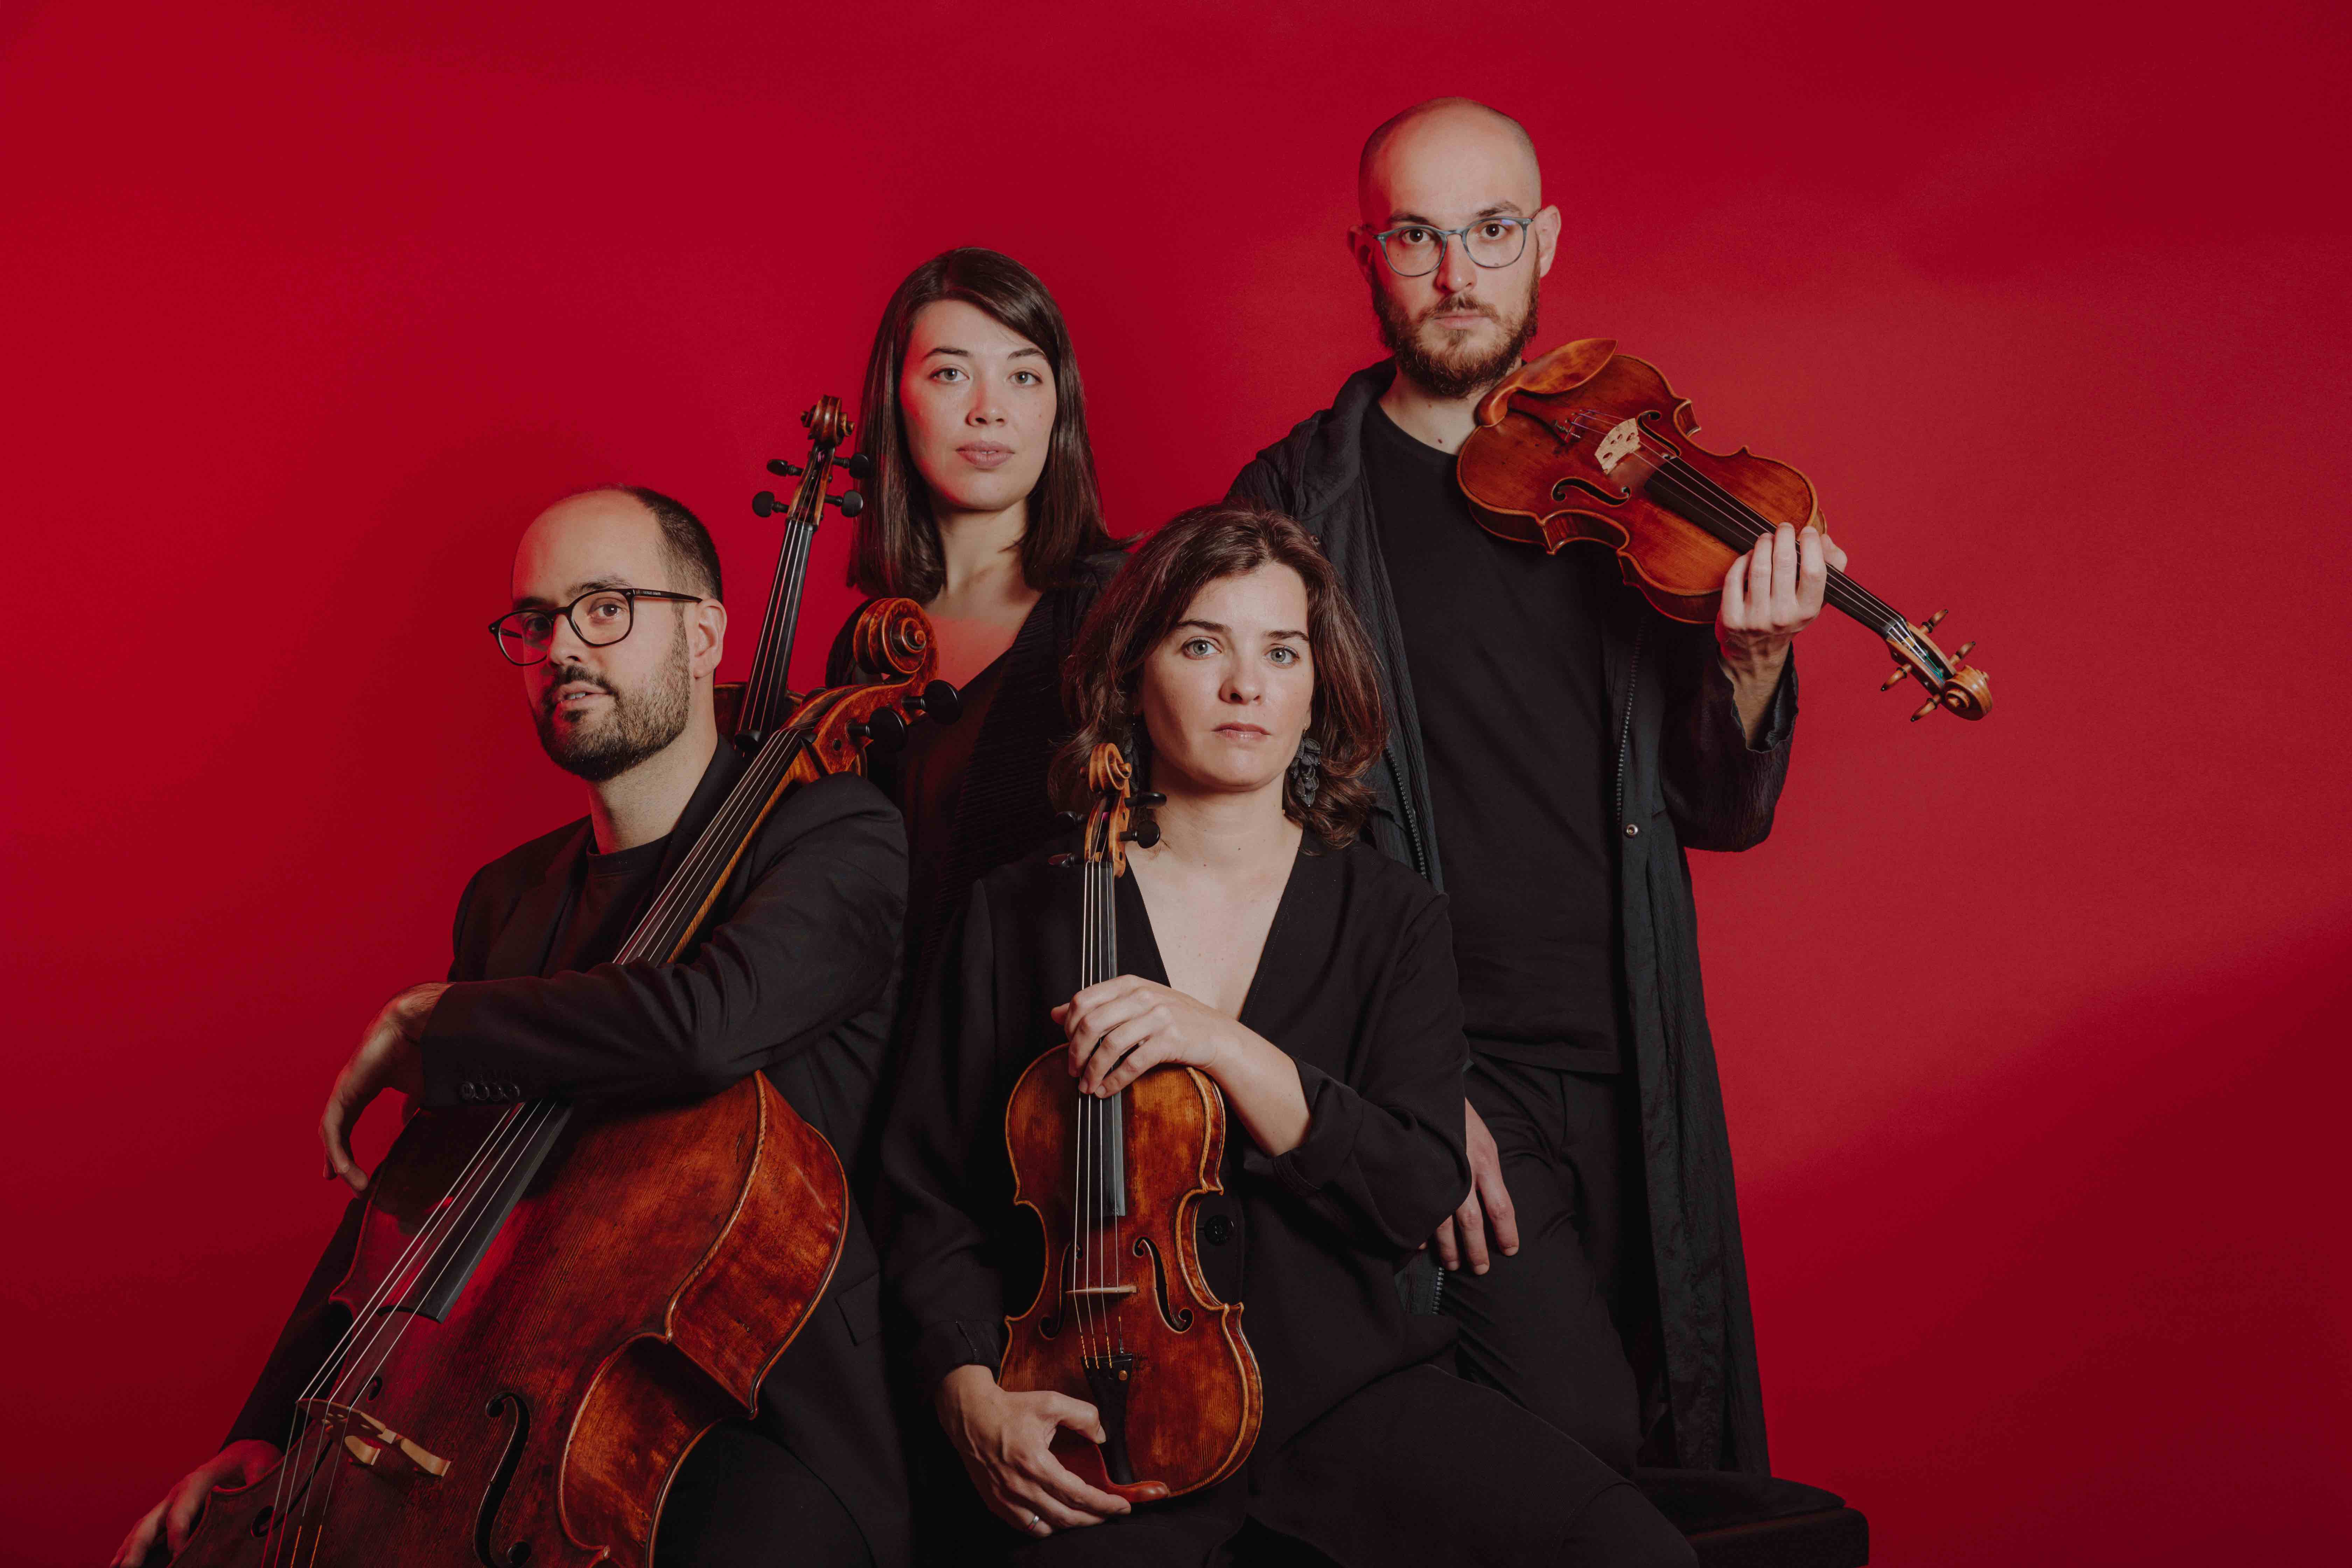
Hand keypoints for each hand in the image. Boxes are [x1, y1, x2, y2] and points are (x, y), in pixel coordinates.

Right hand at [109, 1440, 281, 1565]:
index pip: (182, 1512)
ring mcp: (169, 1502)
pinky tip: (121, 1564)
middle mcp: (178, 1492)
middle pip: (150, 1522)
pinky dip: (131, 1547)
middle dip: (137, 1547)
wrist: (244, 1453)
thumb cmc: (255, 1461)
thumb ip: (261, 1481)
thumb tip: (268, 1507)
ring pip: (141, 1528)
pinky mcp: (169, 1512)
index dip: (178, 1535)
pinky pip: (145, 1531)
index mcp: (199, 1480)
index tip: (177, 1556)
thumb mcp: (263, 1466)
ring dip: (126, 1550)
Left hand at [320, 982, 445, 1192]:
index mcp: (363, 1088)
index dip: (345, 1146)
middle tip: (340, 1179)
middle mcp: (349, 1090)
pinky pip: (334, 1129)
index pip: (347, 1121)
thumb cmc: (418, 1050)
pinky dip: (337, 1152)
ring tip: (353, 1183)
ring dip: (339, 1161)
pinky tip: (345, 1169)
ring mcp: (344, 1091)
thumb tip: (408, 1119)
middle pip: (334, 1131)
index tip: (345, 1168)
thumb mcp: (417, 1086)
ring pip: (331, 1134)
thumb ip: (410, 1105)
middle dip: (336, 1157)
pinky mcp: (344, 1092)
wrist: (415, 1026)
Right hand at [934, 1364, 1130, 1535]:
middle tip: (1111, 1513)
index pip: (1078, 1494)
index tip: (1123, 1506)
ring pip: (1046, 1527)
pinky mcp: (995, 1502)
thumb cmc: (1010, 1409)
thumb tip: (1102, 1436)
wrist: (970, 1414)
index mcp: (1035, 1462)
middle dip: (1094, 1518)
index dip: (1104, 1503)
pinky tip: (1056, 1516)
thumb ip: (1083, 1415)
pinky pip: (1026, 1526)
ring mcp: (1005, 1498)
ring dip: (1070, 1525)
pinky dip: (1046, 1526)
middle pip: (1066, 1517)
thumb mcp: (1051, 1402)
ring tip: (1086, 1514)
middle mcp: (1020, 1486)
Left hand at [1052, 976, 1238, 1098]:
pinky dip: (1115, 1081)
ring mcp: (1158, 1017)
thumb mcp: (1133, 1003)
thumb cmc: (1171, 1019)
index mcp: (1129, 984)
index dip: (1068, 1027)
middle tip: (1072, 1071)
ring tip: (1087, 1086)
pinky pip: (1133, 1064)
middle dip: (1075, 1052)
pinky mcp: (1170, 1040)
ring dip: (1093, 1071)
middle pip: (1091, 1023)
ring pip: (1110, 1046)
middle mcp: (1142, 996)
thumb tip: (1055, 1013)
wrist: (1215, 1034)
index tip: (1067, 1046)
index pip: (1083, 1000)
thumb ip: (1096, 1006)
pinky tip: (1107, 1091)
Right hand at [1429, 1098, 1517, 1273]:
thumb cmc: (1462, 1119)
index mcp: (1485, 1163)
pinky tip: (1422, 1245)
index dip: (1506, 1233)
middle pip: (1472, 1222)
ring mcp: (1437, 1174)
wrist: (1429, 1091)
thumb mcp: (1486, 1142)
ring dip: (1448, 1248)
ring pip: (1443, 1222)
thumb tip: (1493, 1207)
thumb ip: (1489, 1174)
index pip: (1501, 1207)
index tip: (1510, 1250)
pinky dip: (1421, 1231)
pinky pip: (1418, 1210)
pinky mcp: (1416, 1173)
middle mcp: (1462, 1172)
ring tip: (1452, 1263)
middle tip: (1480, 1269)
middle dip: (1476, 1250)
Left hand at [1716, 523, 1846, 734]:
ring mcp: (1756, 619)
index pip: (1815, 572)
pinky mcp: (1732, 619)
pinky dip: (1741, 561)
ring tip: (1766, 538)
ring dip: (1762, 545)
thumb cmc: (1789, 615)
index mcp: (1808, 611)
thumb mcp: (1815, 598)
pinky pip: (1734, 579)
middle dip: (1784, 537)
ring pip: (1758, 568)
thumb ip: (1831, 567)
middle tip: (1783, 528)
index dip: (1811, 545)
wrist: (1757, 652)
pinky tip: (1748, 556)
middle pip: (1785, 564)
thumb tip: (1825, 540)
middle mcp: (1783, 617)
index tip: (1808, 531)